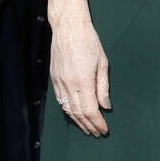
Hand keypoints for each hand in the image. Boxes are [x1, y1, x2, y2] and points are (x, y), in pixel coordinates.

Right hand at [49, 16, 110, 135]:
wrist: (68, 28)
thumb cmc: (89, 41)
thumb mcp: (103, 63)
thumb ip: (103, 87)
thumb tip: (106, 106)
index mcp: (83, 80)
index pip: (90, 110)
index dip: (97, 122)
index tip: (104, 128)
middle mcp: (69, 84)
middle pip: (78, 113)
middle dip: (89, 125)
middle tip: (97, 132)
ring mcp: (59, 82)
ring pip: (67, 109)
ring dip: (78, 121)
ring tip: (87, 128)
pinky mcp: (54, 79)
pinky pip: (60, 101)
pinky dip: (68, 111)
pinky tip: (75, 115)